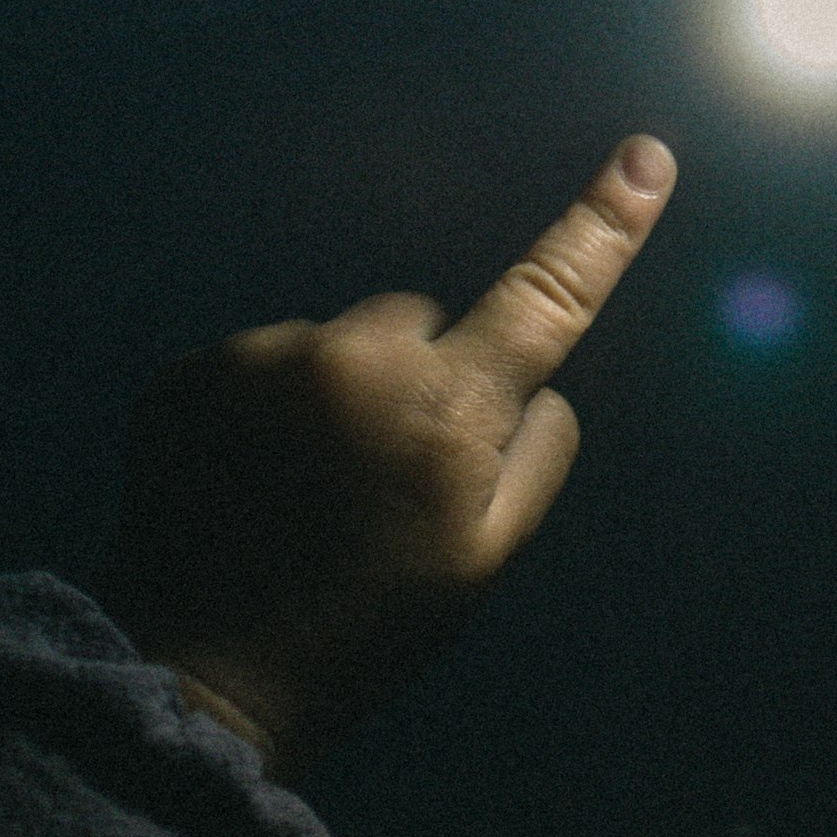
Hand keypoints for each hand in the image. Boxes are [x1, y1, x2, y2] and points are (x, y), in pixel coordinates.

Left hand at [96, 134, 678, 779]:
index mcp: (447, 410)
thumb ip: (535, 455)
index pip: (545, 299)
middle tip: (375, 484)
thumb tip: (539, 381)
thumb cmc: (367, 629)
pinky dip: (258, 412)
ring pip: (330, 345)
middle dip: (411, 379)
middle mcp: (356, 360)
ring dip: (328, 396)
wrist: (205, 678)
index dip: (602, 227)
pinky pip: (255, 365)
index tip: (645, 158)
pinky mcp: (191, 373)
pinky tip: (246, 487)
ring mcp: (263, 360)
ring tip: (300, 497)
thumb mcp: (483, 561)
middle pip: (416, 323)